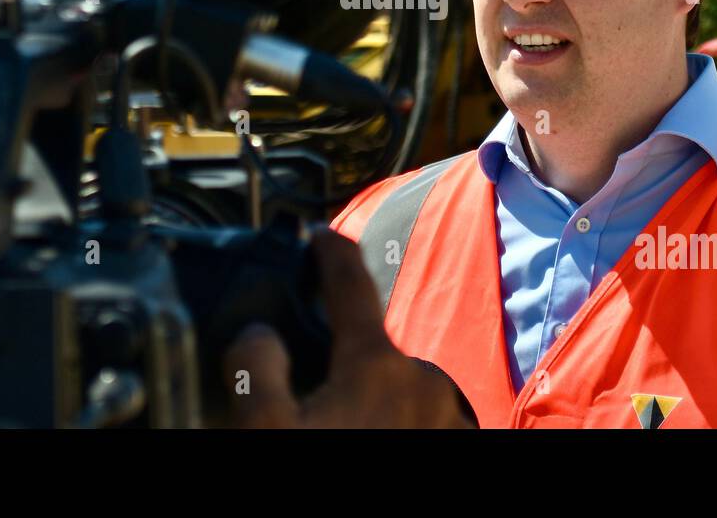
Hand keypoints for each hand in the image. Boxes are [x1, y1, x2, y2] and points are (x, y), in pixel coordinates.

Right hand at [222, 227, 473, 427]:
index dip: (327, 248)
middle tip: (307, 404)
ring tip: (337, 434)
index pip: (348, 279)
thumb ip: (256, 367)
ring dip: (369, 405)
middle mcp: (424, 379)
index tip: (317, 233)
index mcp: (375, 362)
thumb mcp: (265, 432)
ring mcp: (449, 415)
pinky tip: (365, 442)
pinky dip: (393, 428)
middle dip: (340, 366)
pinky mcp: (460, 440)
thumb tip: (260, 329)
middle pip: (369, 350)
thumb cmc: (318, 485)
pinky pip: (418, 420)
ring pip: (395, 390)